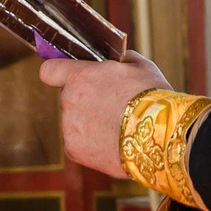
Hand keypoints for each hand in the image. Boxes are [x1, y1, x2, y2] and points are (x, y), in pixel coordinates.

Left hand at [38, 51, 169, 179]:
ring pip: (73, 122)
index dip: (58, 72)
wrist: (161, 136)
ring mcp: (69, 127)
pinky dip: (91, 144)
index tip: (65, 76)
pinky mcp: (74, 150)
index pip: (50, 70)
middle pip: (68, 97)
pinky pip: (78, 143)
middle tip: (109, 106)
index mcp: (80, 77)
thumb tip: (114, 61)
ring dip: (88, 123)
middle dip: (84, 100)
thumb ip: (118, 60)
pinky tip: (112, 142)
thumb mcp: (140, 66)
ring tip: (116, 127)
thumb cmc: (153, 98)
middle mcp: (69, 101)